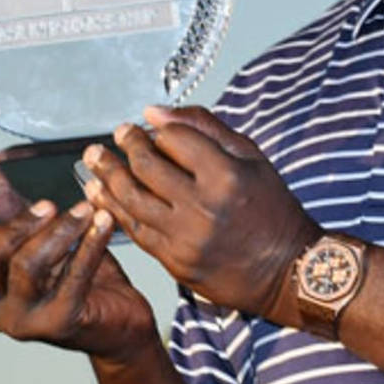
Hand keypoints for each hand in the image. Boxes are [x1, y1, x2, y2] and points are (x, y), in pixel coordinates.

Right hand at [0, 150, 155, 362]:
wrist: (117, 322)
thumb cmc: (72, 277)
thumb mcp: (33, 235)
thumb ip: (1, 204)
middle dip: (14, 224)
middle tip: (47, 203)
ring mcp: (23, 320)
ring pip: (27, 267)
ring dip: (59, 230)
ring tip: (85, 209)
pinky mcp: (60, 323)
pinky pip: (73, 278)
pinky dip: (90, 245)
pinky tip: (103, 223)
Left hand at [84, 106, 319, 319]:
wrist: (288, 270)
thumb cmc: (273, 211)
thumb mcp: (252, 158)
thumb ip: (205, 129)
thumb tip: (156, 112)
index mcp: (226, 175)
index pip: (174, 139)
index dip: (156, 129)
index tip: (144, 124)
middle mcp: (203, 207)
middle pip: (147, 166)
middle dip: (125, 145)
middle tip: (118, 135)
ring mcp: (186, 237)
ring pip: (131, 199)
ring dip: (107, 175)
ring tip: (95, 159)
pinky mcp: (175, 262)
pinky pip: (135, 230)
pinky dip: (112, 209)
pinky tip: (100, 193)